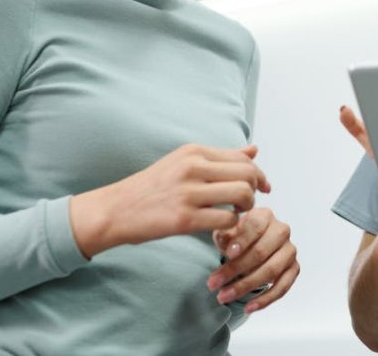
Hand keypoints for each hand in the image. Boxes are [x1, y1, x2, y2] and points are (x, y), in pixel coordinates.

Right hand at [69, 144, 270, 258]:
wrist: (114, 210)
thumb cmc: (151, 188)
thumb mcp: (183, 163)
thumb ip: (220, 158)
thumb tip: (254, 150)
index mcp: (194, 152)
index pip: (242, 158)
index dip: (259, 174)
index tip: (264, 187)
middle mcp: (193, 167)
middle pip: (248, 174)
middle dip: (256, 190)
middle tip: (248, 203)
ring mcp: (189, 193)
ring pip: (242, 195)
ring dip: (246, 208)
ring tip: (236, 214)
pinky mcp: (184, 219)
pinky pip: (226, 220)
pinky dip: (232, 226)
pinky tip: (222, 228)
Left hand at [207, 208, 298, 313]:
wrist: (252, 245)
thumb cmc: (238, 238)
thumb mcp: (227, 232)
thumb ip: (225, 235)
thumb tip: (225, 241)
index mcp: (265, 215)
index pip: (255, 226)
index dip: (242, 240)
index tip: (228, 254)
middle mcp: (281, 230)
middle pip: (261, 251)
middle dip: (236, 269)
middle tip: (214, 283)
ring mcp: (289, 250)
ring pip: (271, 271)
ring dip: (246, 286)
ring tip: (224, 296)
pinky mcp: (294, 268)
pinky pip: (282, 287)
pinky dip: (265, 299)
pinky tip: (248, 307)